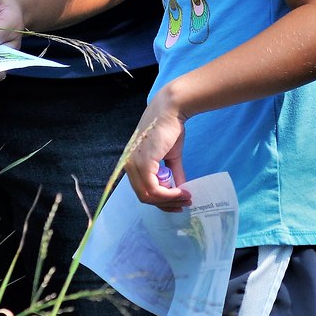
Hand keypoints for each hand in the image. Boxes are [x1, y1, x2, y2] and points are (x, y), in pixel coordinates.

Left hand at [124, 87, 191, 210]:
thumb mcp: (171, 156)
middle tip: (184, 203)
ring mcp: (134, 164)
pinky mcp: (143, 163)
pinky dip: (169, 195)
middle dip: (166, 204)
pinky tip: (182, 192)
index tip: (178, 202)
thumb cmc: (170, 129)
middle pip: (144, 197)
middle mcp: (128, 165)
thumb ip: (173, 174)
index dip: (160, 200)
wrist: (171, 110)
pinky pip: (154, 190)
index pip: (141, 190)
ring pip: (148, 196)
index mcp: (131, 162)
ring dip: (169, 201)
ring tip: (186, 197)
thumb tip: (180, 191)